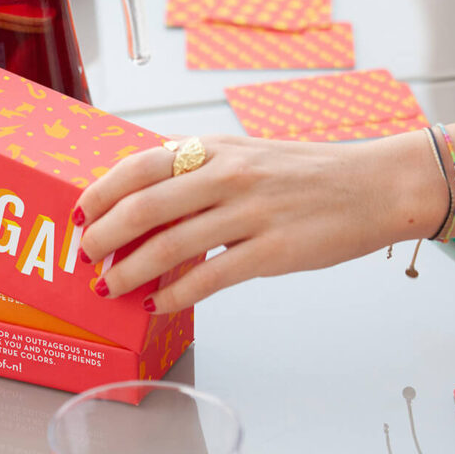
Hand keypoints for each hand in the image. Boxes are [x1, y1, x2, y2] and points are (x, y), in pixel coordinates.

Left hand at [74, 132, 443, 312]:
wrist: (375, 185)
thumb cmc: (305, 172)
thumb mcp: (244, 153)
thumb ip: (195, 170)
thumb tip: (143, 200)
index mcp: (213, 148)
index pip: (138, 166)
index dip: (100, 193)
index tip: (79, 217)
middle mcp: (226, 175)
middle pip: (143, 208)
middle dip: (103, 238)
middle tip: (84, 259)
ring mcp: (250, 213)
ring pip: (170, 246)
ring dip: (129, 272)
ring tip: (109, 288)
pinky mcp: (273, 250)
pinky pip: (209, 278)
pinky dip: (175, 295)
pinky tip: (157, 304)